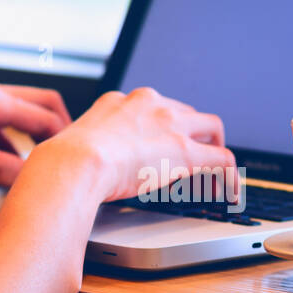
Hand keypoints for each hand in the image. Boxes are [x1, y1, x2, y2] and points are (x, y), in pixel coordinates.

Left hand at [0, 79, 72, 186]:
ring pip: (14, 116)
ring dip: (27, 139)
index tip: (75, 161)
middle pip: (37, 106)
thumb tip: (27, 178)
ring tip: (34, 169)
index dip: (65, 139)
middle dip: (55, 131)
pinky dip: (4, 142)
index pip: (45, 116)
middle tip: (65, 158)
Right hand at [40, 86, 234, 203]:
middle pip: (185, 113)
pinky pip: (222, 159)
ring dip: (214, 149)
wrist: (76, 162)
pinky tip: (228, 190)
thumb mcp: (74, 143)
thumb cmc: (66, 160)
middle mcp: (148, 104)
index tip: (161, 144)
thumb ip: (82, 147)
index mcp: (120, 101)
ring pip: (210, 128)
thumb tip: (64, 164)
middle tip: (193, 157)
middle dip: (192, 134)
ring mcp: (169, 124)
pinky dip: (228, 176)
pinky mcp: (185, 150)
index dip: (162, 128)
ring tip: (215, 173)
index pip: (153, 108)